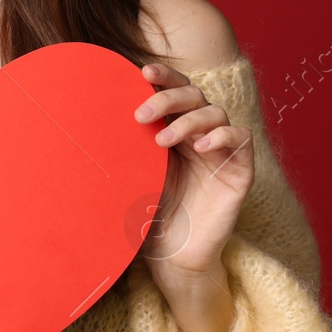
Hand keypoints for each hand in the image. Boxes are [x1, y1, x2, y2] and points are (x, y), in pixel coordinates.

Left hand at [132, 62, 252, 283]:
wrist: (171, 259)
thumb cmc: (147, 217)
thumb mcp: (131, 175)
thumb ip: (125, 147)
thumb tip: (90, 117)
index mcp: (174, 130)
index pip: (174, 91)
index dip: (163, 77)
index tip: (141, 72)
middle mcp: (199, 135)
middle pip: (193, 95)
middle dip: (167, 98)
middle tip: (140, 114)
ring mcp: (221, 152)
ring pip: (215, 112)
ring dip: (188, 120)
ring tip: (162, 140)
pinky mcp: (240, 172)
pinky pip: (242, 140)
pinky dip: (224, 135)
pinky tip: (201, 146)